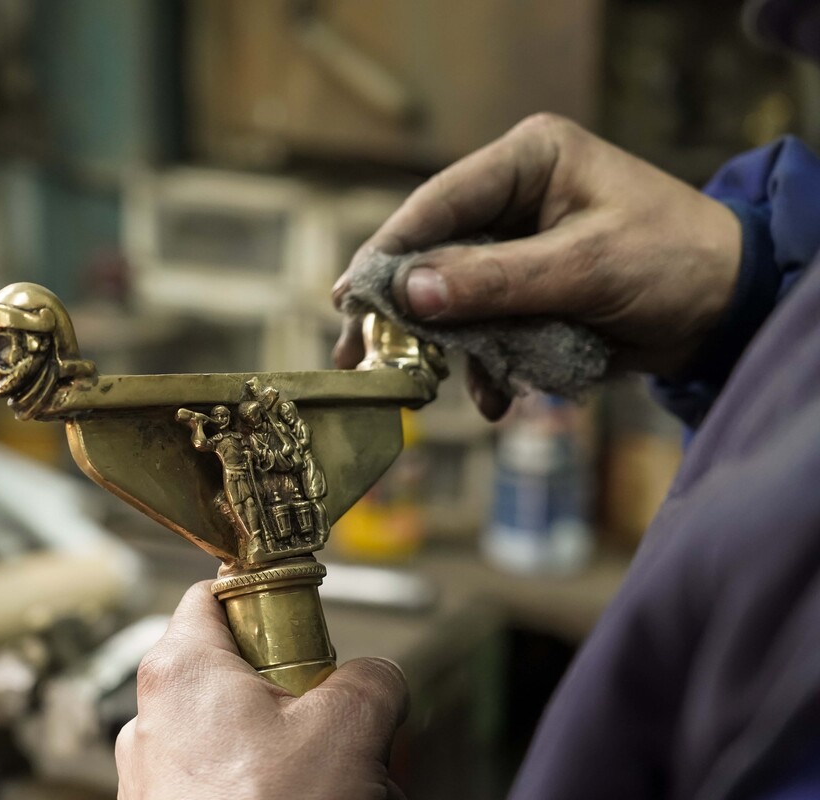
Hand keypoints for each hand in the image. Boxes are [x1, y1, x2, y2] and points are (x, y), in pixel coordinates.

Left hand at [116, 582, 409, 799]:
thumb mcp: (350, 730)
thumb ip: (372, 679)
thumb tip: (377, 678)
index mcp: (180, 671)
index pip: (213, 595)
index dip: (265, 599)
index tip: (306, 621)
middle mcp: (152, 719)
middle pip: (233, 671)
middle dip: (293, 692)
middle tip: (335, 720)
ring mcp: (152, 777)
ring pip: (231, 735)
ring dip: (283, 749)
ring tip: (329, 781)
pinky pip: (219, 783)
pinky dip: (260, 788)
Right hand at [331, 113, 741, 419]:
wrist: (727, 310)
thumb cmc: (674, 262)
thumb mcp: (585, 267)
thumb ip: (496, 280)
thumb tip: (409, 294)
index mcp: (529, 162)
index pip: (440, 202)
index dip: (389, 250)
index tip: (347, 296)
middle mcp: (513, 198)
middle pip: (432, 253)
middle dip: (401, 310)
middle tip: (355, 353)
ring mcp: (516, 247)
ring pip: (452, 298)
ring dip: (443, 347)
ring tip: (423, 388)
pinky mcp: (524, 292)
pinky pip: (483, 327)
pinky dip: (484, 364)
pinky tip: (494, 397)